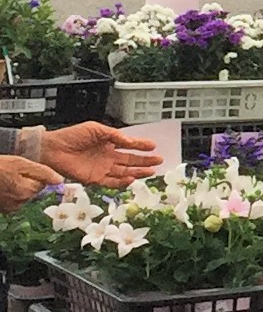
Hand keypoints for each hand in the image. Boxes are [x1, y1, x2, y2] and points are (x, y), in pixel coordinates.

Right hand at [0, 155, 57, 210]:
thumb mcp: (20, 163)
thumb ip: (42, 172)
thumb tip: (60, 180)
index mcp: (27, 190)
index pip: (44, 184)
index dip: (36, 175)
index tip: (25, 170)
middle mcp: (20, 202)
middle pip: (34, 192)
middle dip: (28, 182)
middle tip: (13, 174)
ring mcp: (11, 207)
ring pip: (24, 196)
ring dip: (19, 189)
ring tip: (7, 180)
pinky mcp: (4, 210)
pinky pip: (14, 201)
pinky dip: (11, 195)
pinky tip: (3, 187)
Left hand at [36, 123, 161, 188]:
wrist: (53, 149)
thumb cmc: (71, 136)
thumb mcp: (96, 129)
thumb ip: (114, 136)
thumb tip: (130, 141)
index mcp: (108, 144)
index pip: (129, 146)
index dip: (141, 146)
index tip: (153, 146)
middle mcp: (107, 157)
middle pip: (130, 161)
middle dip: (145, 161)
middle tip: (159, 160)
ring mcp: (102, 168)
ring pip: (124, 172)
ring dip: (138, 172)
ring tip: (152, 171)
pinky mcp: (94, 179)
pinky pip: (112, 182)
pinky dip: (122, 182)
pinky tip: (132, 179)